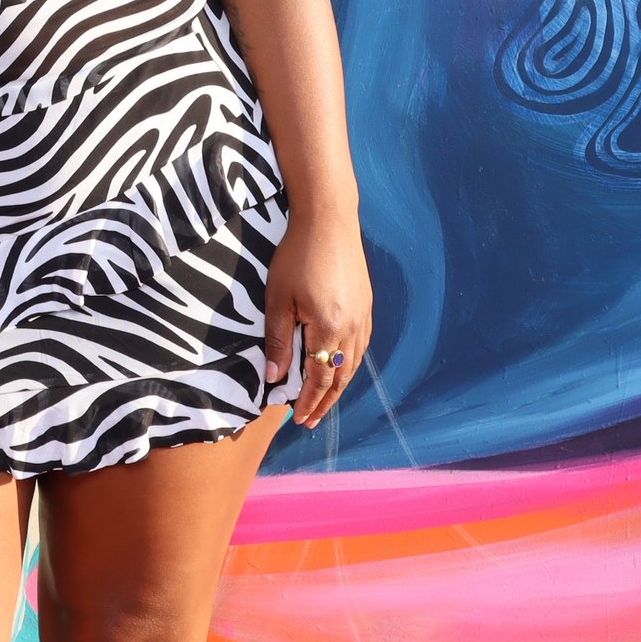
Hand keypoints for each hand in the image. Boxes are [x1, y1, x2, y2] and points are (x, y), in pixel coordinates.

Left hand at [261, 209, 371, 428]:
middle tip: (311, 421)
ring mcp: (364, 316)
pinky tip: (341, 367)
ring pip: (354, 363)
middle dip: (325, 401)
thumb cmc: (297, 256)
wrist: (329, 220)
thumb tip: (274, 378)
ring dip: (339, 386)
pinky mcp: (366, 305)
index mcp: (329, 329)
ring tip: (325, 401)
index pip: (319, 378)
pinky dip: (350, 364)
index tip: (297, 419)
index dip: (308, 401)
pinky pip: (361, 345)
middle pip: (341, 377)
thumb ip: (278, 341)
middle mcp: (353, 328)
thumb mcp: (278, 299)